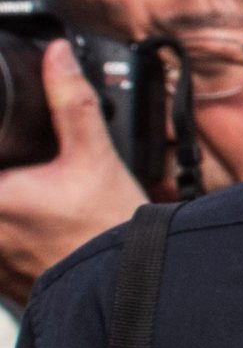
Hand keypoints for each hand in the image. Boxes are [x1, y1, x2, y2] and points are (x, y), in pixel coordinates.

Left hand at [0, 41, 149, 303]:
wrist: (125, 288)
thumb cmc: (107, 231)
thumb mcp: (94, 157)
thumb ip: (71, 103)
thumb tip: (57, 59)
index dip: (10, 160)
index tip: (20, 164)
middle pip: (2, 185)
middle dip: (17, 178)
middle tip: (38, 179)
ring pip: (2, 221)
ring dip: (16, 209)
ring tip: (40, 202)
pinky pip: (1, 249)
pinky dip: (15, 234)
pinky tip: (39, 229)